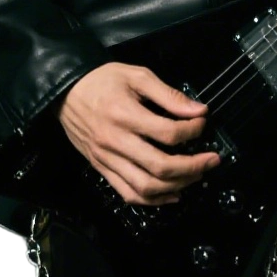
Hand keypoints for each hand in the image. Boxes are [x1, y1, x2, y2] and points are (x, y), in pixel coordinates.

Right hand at [59, 61, 220, 205]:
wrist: (65, 91)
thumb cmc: (102, 80)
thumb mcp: (137, 75)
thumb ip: (169, 94)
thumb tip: (199, 110)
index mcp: (125, 114)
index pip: (168, 133)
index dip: (192, 130)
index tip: (202, 123)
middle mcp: (116, 142)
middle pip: (160, 167)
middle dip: (193, 167)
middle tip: (212, 160)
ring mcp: (107, 160)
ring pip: (146, 187)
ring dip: (177, 186)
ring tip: (197, 176)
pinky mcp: (101, 169)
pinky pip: (128, 194)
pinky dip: (153, 200)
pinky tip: (172, 194)